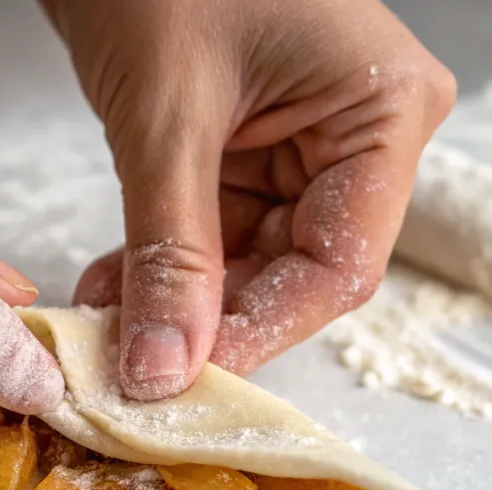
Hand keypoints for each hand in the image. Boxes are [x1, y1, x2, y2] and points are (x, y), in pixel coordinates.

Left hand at [45, 0, 454, 397]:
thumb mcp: (166, 118)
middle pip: (296, 268)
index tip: (187, 376)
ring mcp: (304, 138)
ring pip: (249, 257)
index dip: (263, 331)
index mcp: (382, 110)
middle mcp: (357, 131)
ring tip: (109, 323)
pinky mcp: (250, 141)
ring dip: (177, 295)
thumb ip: (170, 249)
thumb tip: (166, 368)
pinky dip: (163, 259)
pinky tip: (114, 287)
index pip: (341, 263)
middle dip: (209, 317)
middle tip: (137, 362)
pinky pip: (215, 225)